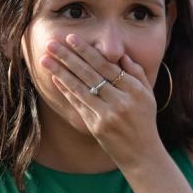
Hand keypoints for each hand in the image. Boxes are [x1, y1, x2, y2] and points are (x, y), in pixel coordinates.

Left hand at [40, 35, 161, 168]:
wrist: (141, 153)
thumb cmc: (145, 120)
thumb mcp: (148, 95)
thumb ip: (136, 73)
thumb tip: (121, 54)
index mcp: (134, 91)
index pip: (106, 66)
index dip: (87, 51)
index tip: (72, 38)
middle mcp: (120, 102)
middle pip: (89, 74)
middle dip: (68, 57)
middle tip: (51, 44)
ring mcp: (106, 115)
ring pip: (79, 88)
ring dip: (60, 72)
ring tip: (45, 59)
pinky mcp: (95, 126)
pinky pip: (78, 104)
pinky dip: (66, 90)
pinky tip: (55, 78)